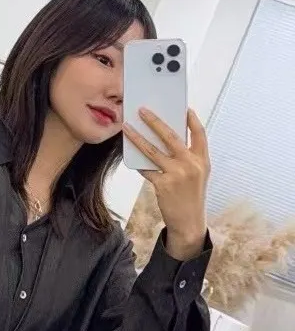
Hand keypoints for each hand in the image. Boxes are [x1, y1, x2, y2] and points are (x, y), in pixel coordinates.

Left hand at [123, 108, 209, 259]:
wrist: (189, 221)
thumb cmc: (191, 196)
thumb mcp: (197, 174)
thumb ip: (188, 157)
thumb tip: (167, 139)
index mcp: (202, 159)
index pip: (199, 133)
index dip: (192, 119)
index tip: (184, 108)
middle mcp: (191, 164)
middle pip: (171, 136)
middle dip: (155, 121)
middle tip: (143, 110)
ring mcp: (177, 174)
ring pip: (153, 151)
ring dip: (138, 138)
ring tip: (127, 128)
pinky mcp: (163, 185)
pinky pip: (147, 169)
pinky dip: (138, 162)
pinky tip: (130, 153)